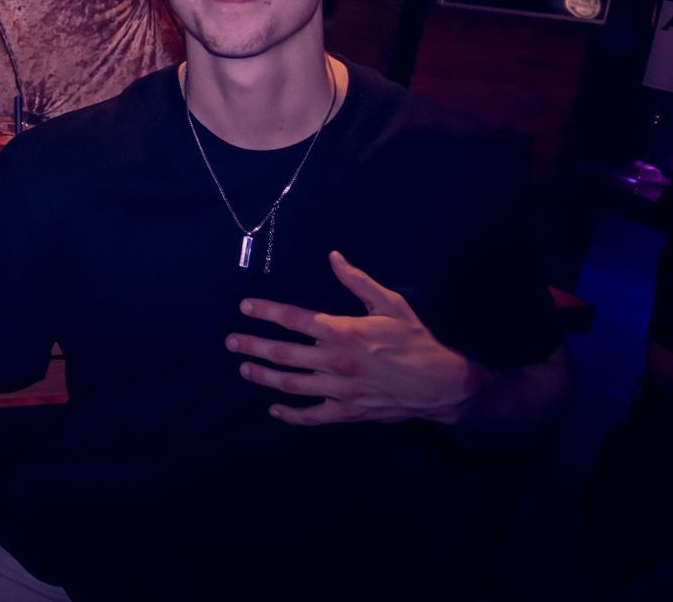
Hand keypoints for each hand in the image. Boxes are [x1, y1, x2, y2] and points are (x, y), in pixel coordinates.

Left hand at [230, 251, 479, 426]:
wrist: (441, 384)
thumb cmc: (414, 340)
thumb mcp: (390, 303)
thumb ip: (357, 281)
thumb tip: (334, 256)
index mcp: (342, 331)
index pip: (293, 318)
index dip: (266, 311)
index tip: (245, 307)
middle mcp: (334, 361)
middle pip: (283, 353)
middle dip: (253, 345)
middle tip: (230, 341)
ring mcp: (338, 389)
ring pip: (290, 384)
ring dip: (263, 376)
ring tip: (244, 368)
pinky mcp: (347, 412)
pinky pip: (311, 416)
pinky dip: (290, 415)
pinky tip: (274, 410)